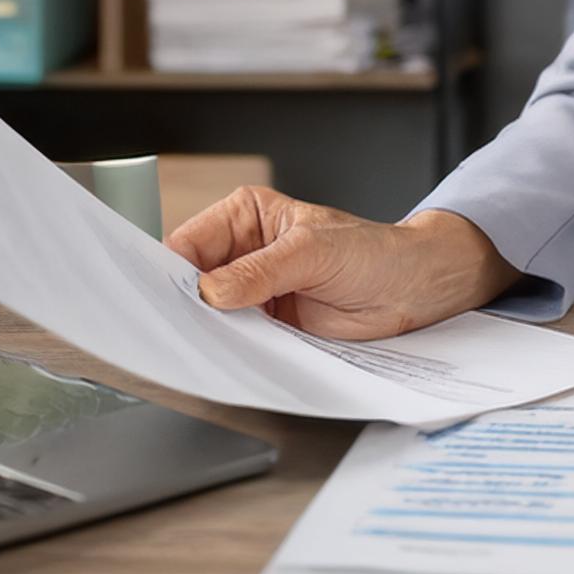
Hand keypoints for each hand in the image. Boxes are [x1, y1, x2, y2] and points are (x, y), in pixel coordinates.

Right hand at [163, 187, 519, 339]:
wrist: (413, 289)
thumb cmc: (373, 252)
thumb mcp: (313, 253)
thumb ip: (260, 271)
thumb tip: (210, 291)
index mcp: (246, 216)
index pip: (191, 241)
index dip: (172, 269)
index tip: (160, 297)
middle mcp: (243, 252)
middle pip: (193, 280)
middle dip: (184, 303)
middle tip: (172, 328)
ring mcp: (253, 291)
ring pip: (211, 314)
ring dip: (206, 330)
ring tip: (195, 345)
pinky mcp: (268, 325)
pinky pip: (236, 338)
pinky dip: (229, 348)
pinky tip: (223, 356)